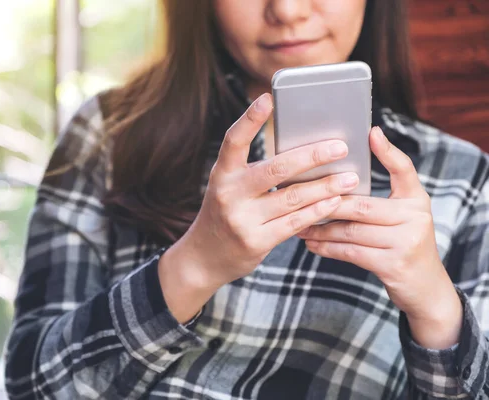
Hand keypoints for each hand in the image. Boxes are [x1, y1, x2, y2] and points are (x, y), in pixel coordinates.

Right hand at [159, 93, 358, 321]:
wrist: (204, 257)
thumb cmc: (225, 213)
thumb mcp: (229, 187)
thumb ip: (255, 172)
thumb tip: (304, 153)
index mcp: (221, 174)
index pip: (233, 141)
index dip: (250, 119)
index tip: (268, 98)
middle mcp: (229, 194)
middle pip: (275, 169)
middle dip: (312, 156)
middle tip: (340, 147)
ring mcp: (242, 219)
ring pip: (292, 197)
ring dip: (326, 186)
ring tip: (350, 177)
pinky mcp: (256, 241)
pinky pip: (295, 223)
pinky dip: (318, 211)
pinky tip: (335, 202)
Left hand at [297, 127, 462, 348]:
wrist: (425, 288)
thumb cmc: (402, 245)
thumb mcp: (401, 218)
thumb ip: (379, 201)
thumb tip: (337, 181)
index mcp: (416, 200)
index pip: (404, 169)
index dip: (388, 151)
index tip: (370, 132)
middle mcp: (416, 217)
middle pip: (360, 205)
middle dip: (325, 203)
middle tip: (296, 198)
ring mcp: (406, 242)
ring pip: (351, 230)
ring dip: (319, 228)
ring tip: (297, 224)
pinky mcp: (393, 265)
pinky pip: (351, 252)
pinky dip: (327, 247)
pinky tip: (310, 243)